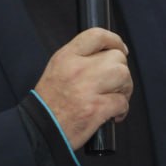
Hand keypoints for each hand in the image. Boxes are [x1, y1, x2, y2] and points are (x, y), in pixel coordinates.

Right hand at [33, 28, 131, 149]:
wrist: (39, 130)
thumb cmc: (49, 103)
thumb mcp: (57, 70)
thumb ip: (79, 59)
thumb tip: (107, 55)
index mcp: (66, 57)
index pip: (96, 35)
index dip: (115, 40)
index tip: (121, 49)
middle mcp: (77, 69)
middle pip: (116, 58)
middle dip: (121, 71)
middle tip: (116, 84)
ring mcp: (87, 89)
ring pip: (123, 76)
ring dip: (125, 89)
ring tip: (116, 98)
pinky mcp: (95, 109)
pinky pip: (122, 102)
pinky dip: (122, 110)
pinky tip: (113, 115)